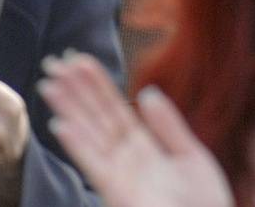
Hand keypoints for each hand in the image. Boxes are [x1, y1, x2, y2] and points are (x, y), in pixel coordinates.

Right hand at [40, 53, 234, 206]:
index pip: (115, 110)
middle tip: (54, 64)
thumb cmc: (204, 203)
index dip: (98, 86)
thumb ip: (167, 125)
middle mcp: (127, 160)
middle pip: (97, 119)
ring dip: (69, 111)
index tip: (80, 61)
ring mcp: (121, 176)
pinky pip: (95, 166)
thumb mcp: (191, 156)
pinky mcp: (118, 193)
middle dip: (75, 93)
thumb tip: (146, 92)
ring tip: (49, 85)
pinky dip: (78, 146)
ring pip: (90, 137)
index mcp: (144, 148)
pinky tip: (61, 125)